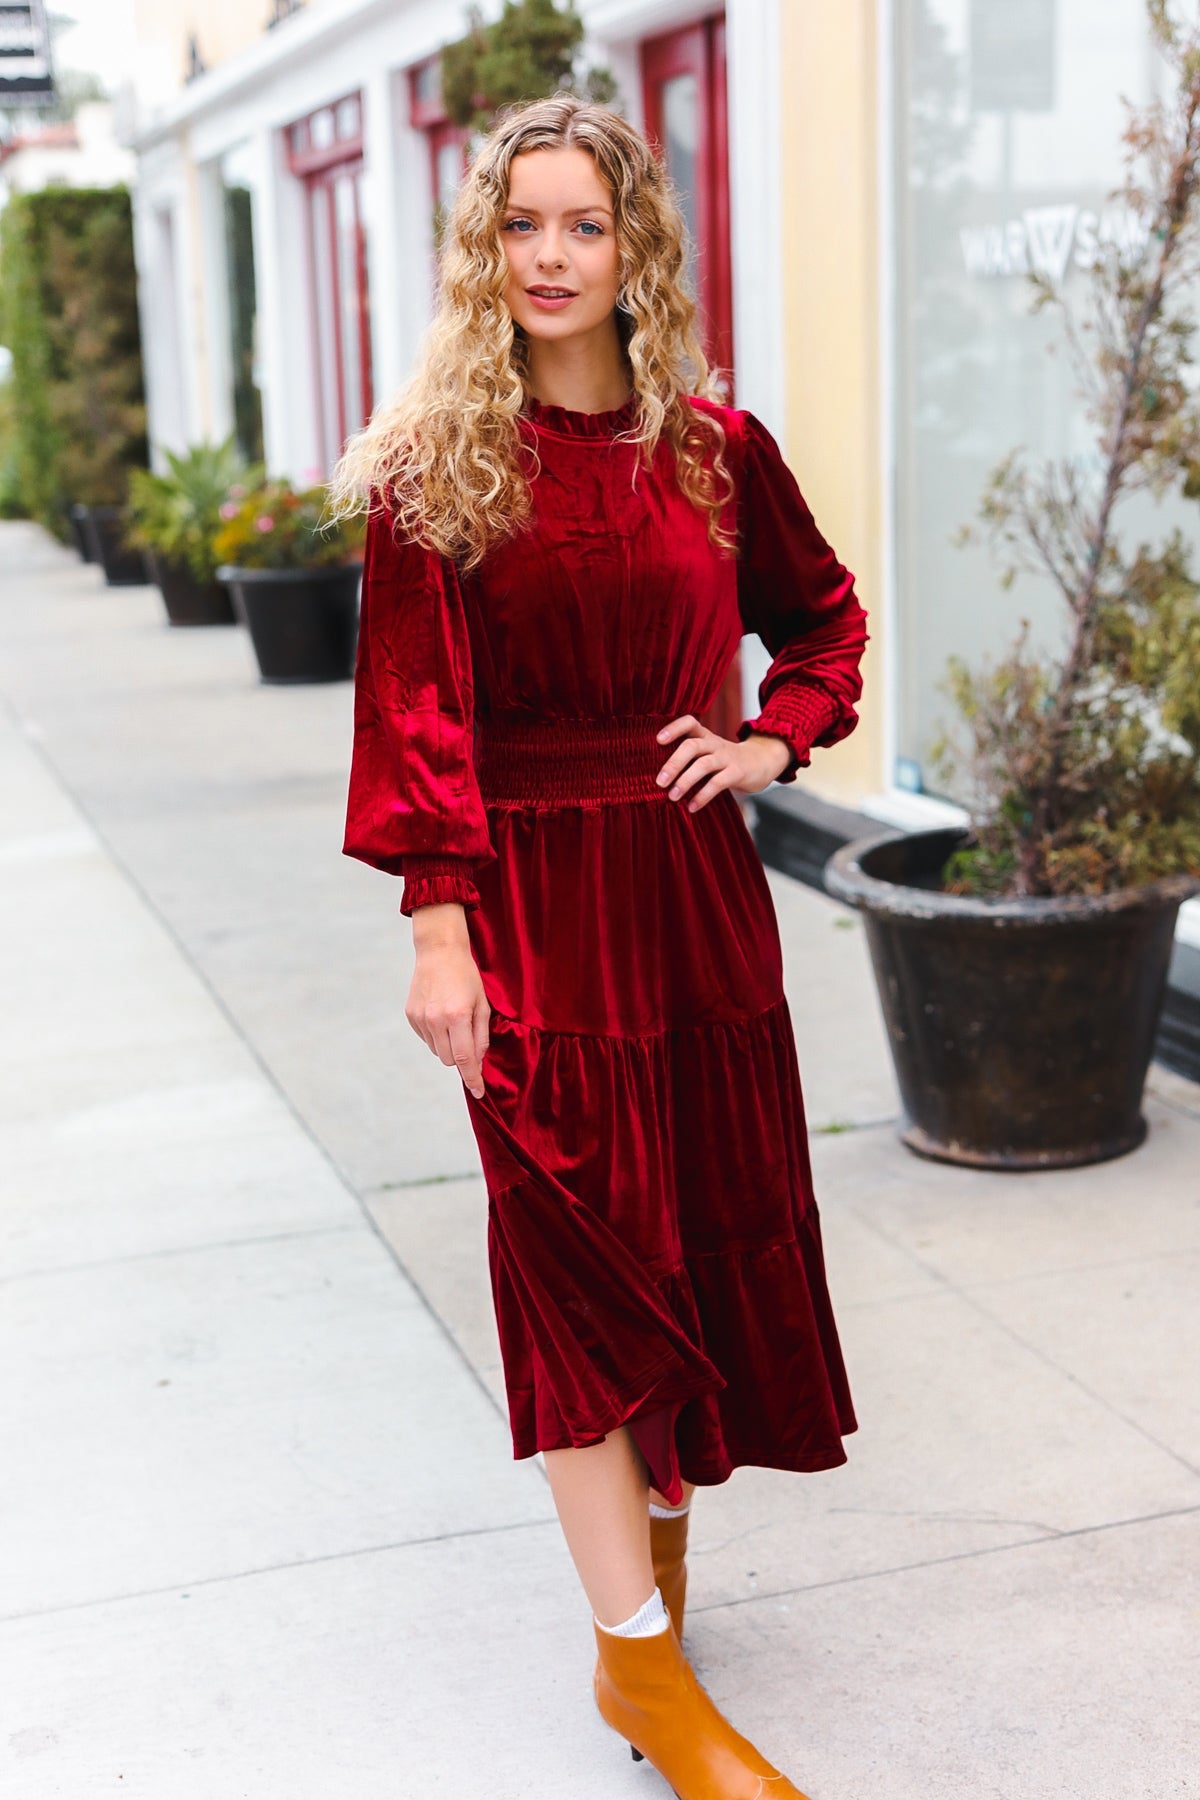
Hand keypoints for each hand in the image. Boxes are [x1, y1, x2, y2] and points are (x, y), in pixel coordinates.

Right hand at [406, 907, 489, 1097]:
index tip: (478, 1092)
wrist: (439, 952)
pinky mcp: (410, 1015)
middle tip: (468, 1035)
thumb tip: (477, 1063)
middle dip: (461, 1057)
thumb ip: (481, 1036)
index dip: (473, 1078)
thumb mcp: (482, 1004)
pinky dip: (436, 1035)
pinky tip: (440, 1014)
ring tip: (453, 1019)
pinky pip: (426, 1038)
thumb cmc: (466, 977)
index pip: (464, 1059)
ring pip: (436, 1051)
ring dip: (448, 1045)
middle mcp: (435, 1020)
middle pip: (449, 1060)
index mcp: (457, 1016)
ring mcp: (420, 1018)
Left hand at [654, 715, 792, 812]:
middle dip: (673, 763)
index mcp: (705, 736)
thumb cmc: (725, 760)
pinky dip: (703, 796)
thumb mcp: (709, 752)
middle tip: (659, 782)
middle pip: (691, 746)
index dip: (674, 728)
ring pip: (703, 765)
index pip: (689, 722)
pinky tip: (691, 807)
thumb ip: (689, 758)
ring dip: (685, 781)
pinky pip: (718, 783)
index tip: (658, 740)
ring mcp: (727, 757)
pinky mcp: (737, 773)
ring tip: (672, 797)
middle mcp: (715, 744)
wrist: (762, 761)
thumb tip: (658, 777)